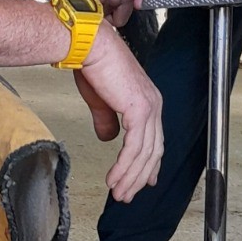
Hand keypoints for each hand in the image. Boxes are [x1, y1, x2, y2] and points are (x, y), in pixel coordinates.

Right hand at [74, 24, 163, 201]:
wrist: (87, 45)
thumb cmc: (92, 64)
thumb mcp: (100, 100)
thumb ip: (107, 120)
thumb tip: (108, 138)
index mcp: (148, 100)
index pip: (154, 139)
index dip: (149, 164)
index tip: (144, 181)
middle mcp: (154, 104)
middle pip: (153, 151)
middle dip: (139, 176)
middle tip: (126, 195)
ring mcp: (149, 107)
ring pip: (144, 153)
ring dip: (130, 177)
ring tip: (118, 192)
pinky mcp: (138, 110)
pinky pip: (134, 148)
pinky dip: (125, 167)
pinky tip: (114, 179)